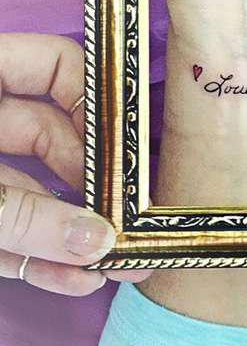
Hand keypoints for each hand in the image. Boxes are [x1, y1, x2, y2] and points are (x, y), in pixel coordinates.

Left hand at [0, 34, 148, 294]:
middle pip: (58, 139)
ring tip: (121, 262)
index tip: (134, 143)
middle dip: (97, 184)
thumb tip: (99, 240)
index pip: (56, 66)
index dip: (99, 98)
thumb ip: (23, 215)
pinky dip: (38, 257)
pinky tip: (76, 280)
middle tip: (135, 218)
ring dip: (75, 232)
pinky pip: (11, 232)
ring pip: (39, 193)